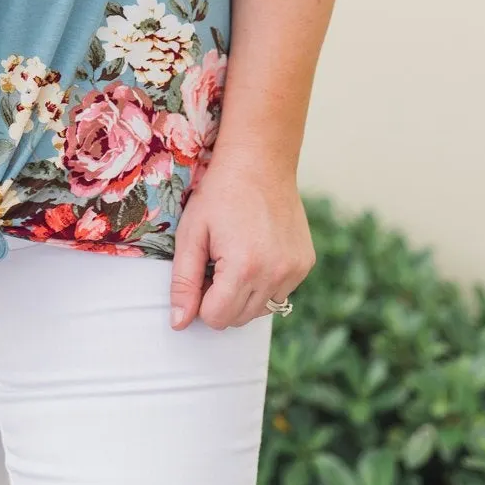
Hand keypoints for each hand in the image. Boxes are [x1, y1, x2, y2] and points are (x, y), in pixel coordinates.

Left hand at [168, 154, 314, 330]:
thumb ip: (183, 282)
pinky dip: (266, 282)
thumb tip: (179, 323)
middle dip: (223, 298)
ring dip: (245, 293)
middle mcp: (275, 274)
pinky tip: (258, 250)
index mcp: (243, 268)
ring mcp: (295, 270)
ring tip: (238, 255)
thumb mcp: (191, 234)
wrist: (259, 161)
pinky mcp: (306, 264)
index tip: (202, 271)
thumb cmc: (220, 194)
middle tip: (218, 260)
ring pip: (261, 310)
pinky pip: (280, 292)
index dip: (202, 299)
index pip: (216, 319)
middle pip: (239, 319)